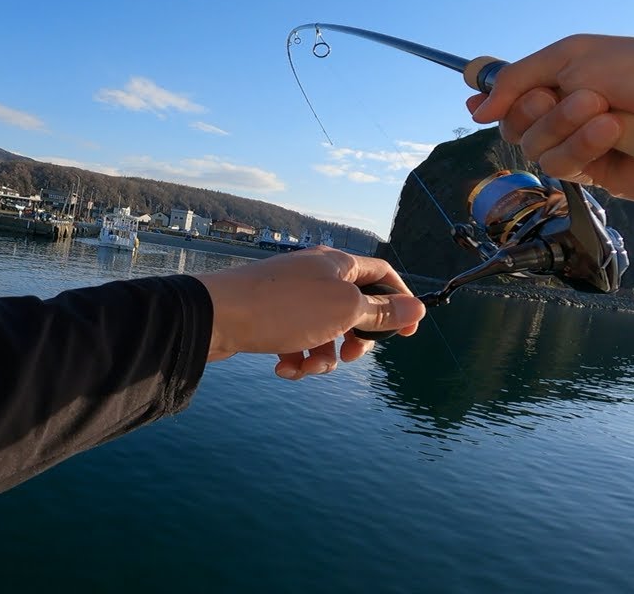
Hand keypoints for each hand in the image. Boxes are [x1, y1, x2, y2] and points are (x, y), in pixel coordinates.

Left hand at [193, 246, 425, 380]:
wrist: (216, 316)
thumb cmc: (283, 308)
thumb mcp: (343, 310)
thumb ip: (381, 311)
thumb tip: (418, 308)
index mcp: (337, 264)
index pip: (382, 275)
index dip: (400, 302)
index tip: (407, 334)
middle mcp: (315, 275)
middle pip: (354, 309)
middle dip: (357, 338)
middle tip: (351, 355)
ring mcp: (291, 297)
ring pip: (325, 332)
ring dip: (323, 357)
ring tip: (307, 367)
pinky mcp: (270, 318)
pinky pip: (297, 342)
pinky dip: (296, 359)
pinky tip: (284, 369)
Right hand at [468, 34, 633, 214]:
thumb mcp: (579, 56)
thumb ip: (519, 77)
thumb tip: (476, 106)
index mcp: (571, 69)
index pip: (515, 84)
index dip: (493, 91)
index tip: (475, 96)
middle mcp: (573, 105)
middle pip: (514, 119)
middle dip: (533, 108)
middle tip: (564, 96)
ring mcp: (584, 140)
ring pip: (533, 145)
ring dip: (562, 126)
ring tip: (604, 112)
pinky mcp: (597, 173)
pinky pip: (560, 165)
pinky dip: (580, 147)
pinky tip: (612, 133)